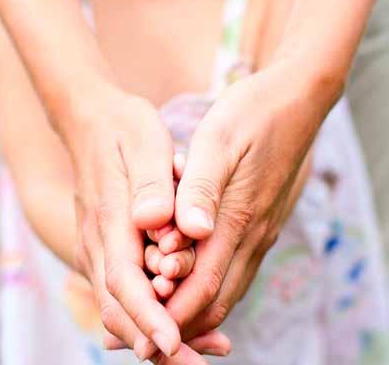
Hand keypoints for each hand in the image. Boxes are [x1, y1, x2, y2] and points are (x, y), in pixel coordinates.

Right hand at [63, 85, 183, 357]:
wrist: (89, 119)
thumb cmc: (122, 127)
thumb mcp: (144, 141)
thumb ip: (150, 182)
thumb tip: (155, 223)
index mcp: (109, 219)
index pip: (124, 282)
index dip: (148, 317)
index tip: (175, 344)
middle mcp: (97, 242)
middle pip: (118, 310)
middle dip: (156, 345)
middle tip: (198, 364)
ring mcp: (96, 246)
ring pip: (118, 307)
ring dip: (154, 334)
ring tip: (200, 351)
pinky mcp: (104, 246)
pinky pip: (121, 291)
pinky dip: (148, 313)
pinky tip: (180, 319)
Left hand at [165, 60, 326, 339]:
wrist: (297, 98)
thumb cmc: (253, 113)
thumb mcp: (220, 139)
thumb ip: (203, 187)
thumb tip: (188, 233)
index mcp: (239, 217)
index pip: (204, 284)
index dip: (172, 314)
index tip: (141, 335)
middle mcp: (254, 233)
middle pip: (217, 297)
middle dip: (180, 322)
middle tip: (143, 339)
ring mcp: (261, 229)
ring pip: (228, 286)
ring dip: (194, 306)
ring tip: (158, 317)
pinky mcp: (261, 220)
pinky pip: (235, 266)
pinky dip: (209, 282)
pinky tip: (186, 276)